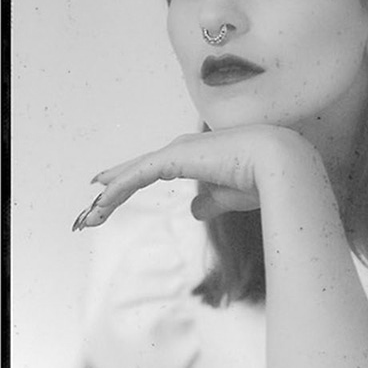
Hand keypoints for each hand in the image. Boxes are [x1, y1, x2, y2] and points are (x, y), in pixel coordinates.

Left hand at [73, 125, 313, 230]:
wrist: (280, 163)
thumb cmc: (262, 179)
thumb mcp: (229, 197)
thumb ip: (210, 202)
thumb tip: (194, 210)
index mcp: (195, 156)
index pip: (153, 167)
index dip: (129, 177)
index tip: (107, 189)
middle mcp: (182, 149)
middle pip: (137, 169)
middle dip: (112, 187)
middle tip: (90, 202)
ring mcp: (176, 152)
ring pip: (132, 175)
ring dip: (109, 197)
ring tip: (88, 217)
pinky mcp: (174, 158)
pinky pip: (136, 176)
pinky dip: (117, 190)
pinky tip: (101, 203)